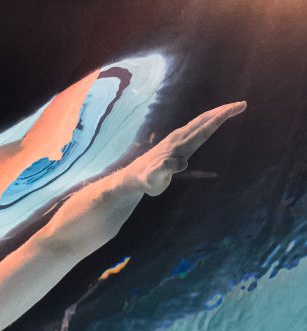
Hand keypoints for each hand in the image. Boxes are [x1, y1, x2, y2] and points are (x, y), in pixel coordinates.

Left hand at [125, 101, 246, 196]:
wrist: (134, 176)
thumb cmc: (146, 180)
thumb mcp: (154, 179)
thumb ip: (164, 170)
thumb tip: (179, 163)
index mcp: (178, 147)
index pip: (202, 132)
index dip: (217, 120)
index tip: (231, 110)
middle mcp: (178, 139)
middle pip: (203, 122)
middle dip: (222, 112)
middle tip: (242, 104)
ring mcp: (176, 138)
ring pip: (200, 122)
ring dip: (217, 113)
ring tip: (233, 108)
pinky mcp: (176, 140)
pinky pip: (196, 126)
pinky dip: (208, 120)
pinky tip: (214, 118)